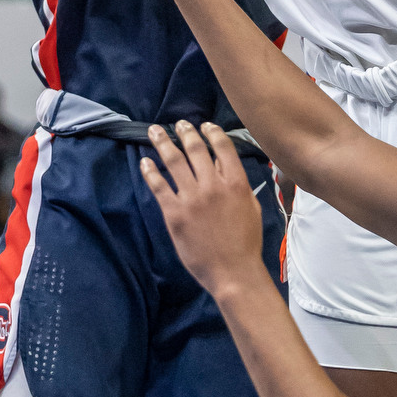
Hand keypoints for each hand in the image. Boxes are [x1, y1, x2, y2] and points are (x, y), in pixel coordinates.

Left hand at [139, 121, 270, 301]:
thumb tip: (225, 166)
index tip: (205, 125)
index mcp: (235, 183)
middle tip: (178, 124)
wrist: (233, 272)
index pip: (223, 147)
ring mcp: (192, 199)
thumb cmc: (246, 242)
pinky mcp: (174, 214)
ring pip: (174, 162)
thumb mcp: (251, 207)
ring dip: (163, 143)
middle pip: (195, 149)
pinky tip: (145, 161)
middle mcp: (213, 186)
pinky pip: (159, 186)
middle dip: (185, 132)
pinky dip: (150, 171)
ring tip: (155, 131)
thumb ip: (239, 184)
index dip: (212, 132)